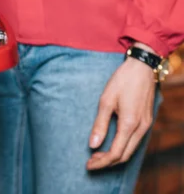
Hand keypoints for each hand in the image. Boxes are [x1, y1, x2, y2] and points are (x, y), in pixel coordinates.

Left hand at [87, 49, 155, 169]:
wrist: (142, 68)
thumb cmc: (122, 81)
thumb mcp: (106, 101)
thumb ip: (100, 124)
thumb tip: (93, 144)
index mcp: (130, 124)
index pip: (116, 153)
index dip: (101, 162)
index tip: (88, 165)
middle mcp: (141, 128)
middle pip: (125, 155)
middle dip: (107, 162)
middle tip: (90, 163)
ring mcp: (146, 125)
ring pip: (131, 149)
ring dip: (115, 155)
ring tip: (97, 155)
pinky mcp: (146, 120)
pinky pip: (135, 141)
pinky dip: (122, 147)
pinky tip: (110, 143)